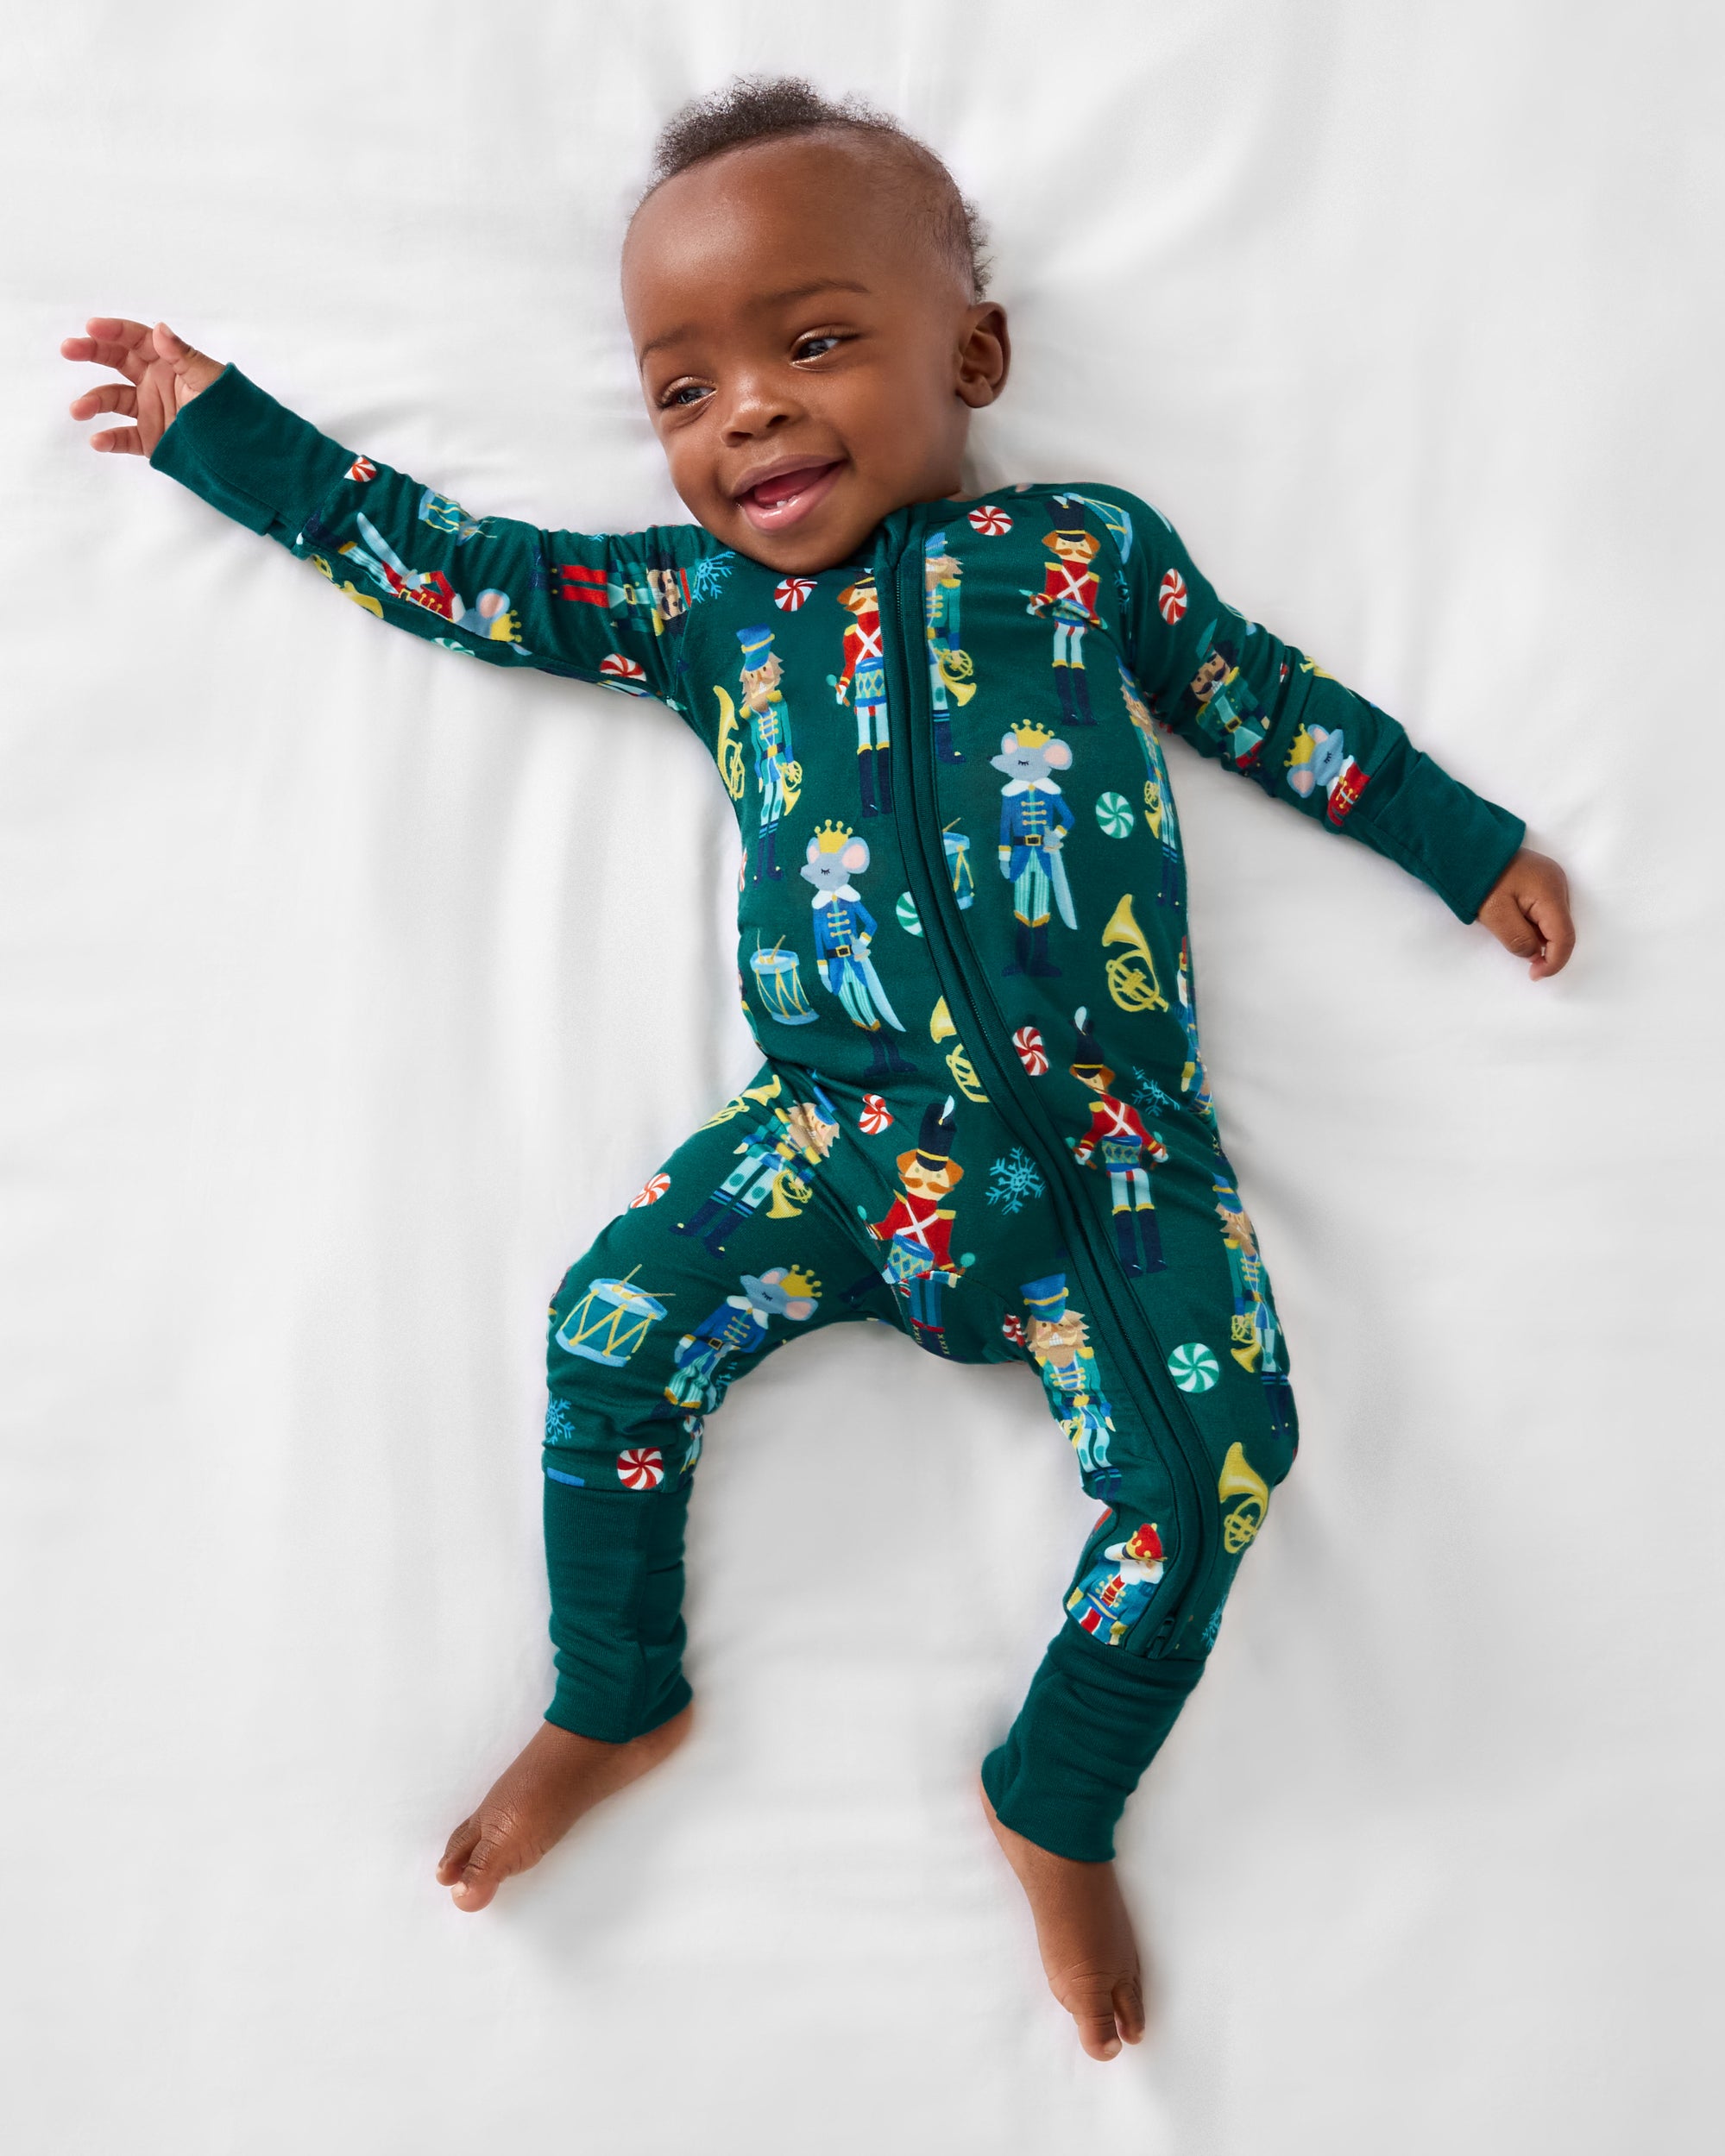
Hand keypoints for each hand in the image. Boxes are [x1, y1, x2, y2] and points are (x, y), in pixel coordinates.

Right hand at [63, 318, 222, 454]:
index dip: (114, 331)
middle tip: (68, 349)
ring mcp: (150, 410)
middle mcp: (154, 382)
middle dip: (91, 352)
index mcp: (168, 362)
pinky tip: (98, 441)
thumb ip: (183, 357)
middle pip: (116, 361)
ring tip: (78, 410)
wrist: (245, 453)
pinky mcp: (150, 439)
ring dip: (93, 402)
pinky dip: (110, 439)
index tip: (92, 327)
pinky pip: (124, 437)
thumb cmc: (232, 409)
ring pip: (112, 400)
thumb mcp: (210, 380)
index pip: (136, 339)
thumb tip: (159, 330)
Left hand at [1477, 846, 1574, 979]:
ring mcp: (1553, 880)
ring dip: (1538, 935)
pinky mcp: (1543, 880)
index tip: (1535, 975)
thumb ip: (1518, 940)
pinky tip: (1515, 920)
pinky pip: (1546, 910)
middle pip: (1562, 930)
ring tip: (1510, 930)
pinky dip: (1534, 923)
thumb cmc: (1480, 880)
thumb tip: (1534, 955)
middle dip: (1545, 948)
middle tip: (1521, 958)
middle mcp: (1559, 885)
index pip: (1565, 937)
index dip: (1554, 962)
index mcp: (1550, 893)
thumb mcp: (1495, 915)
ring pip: (1554, 921)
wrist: (1468, 849)